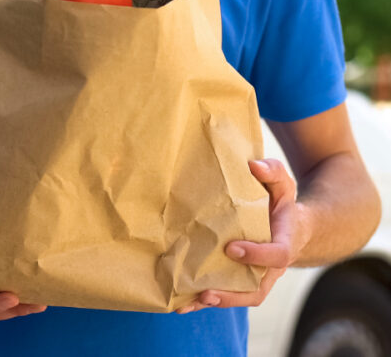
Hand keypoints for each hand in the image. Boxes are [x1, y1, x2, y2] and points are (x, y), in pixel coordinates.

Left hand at [177, 158, 307, 313]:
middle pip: (256, 290)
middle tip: (207, 291)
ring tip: (190, 302)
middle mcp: (270, 268)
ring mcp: (256, 277)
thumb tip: (254, 166)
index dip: (256, 255)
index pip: (276, 255)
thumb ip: (273, 172)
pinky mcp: (240, 279)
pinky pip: (226, 294)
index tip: (231, 248)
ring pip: (240, 297)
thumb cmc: (281, 204)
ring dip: (215, 302)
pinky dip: (204, 301)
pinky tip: (181, 304)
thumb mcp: (283, 184)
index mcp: (283, 244)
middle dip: (232, 294)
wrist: (290, 227)